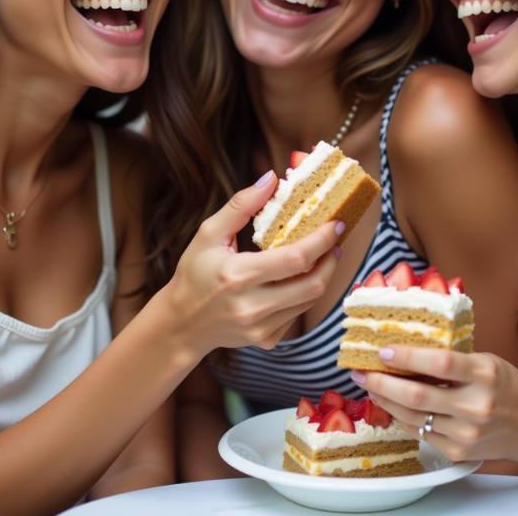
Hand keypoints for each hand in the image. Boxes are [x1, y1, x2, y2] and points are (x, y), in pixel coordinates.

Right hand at [168, 171, 341, 355]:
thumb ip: (241, 205)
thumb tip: (271, 178)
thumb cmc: (194, 274)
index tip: (335, 224)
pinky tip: (299, 279)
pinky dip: (305, 294)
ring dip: (323, 275)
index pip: (295, 259)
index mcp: (238, 276)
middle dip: (331, 259)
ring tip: (323, 255)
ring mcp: (261, 328)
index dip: (322, 240)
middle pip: (313, 284)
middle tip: (335, 241)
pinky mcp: (267, 340)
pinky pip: (298, 314)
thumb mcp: (209, 233)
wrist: (181, 324)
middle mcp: (252, 306)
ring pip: (310, 300)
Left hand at [351, 347, 517, 466]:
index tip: (383, 350)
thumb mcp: (486, 361)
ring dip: (385, 400)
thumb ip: (452, 358)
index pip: (441, 363)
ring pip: (414, 417)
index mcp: (485, 374)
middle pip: (419, 395)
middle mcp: (476, 405)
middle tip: (361, 372)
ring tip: (369, 385)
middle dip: (382, 382)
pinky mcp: (458, 451)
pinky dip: (401, 418)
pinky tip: (390, 404)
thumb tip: (406, 346)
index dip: (408, 356)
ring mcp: (466, 433)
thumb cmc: (507, 386)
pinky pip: (420, 433)